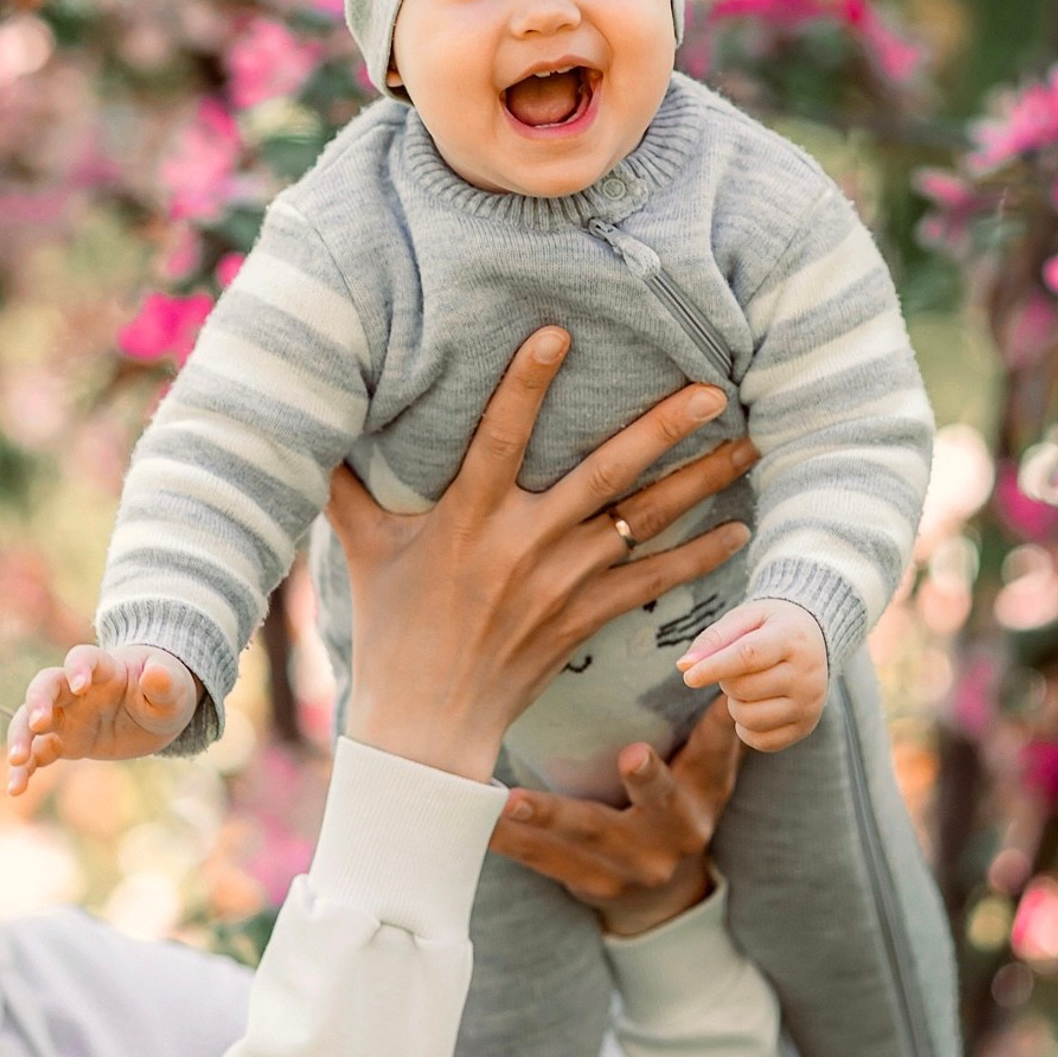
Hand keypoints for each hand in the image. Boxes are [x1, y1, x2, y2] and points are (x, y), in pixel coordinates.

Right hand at [4, 643, 198, 794]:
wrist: (156, 710)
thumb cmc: (166, 689)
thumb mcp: (174, 688)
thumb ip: (164, 682)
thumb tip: (155, 675)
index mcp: (105, 669)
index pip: (82, 658)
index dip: (78, 668)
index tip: (80, 685)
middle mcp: (77, 690)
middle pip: (45, 685)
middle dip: (37, 702)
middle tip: (38, 723)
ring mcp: (68, 716)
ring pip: (31, 720)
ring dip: (21, 737)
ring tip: (18, 762)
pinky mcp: (65, 742)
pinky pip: (39, 752)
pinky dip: (26, 767)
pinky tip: (17, 788)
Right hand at [326, 326, 758, 783]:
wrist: (426, 723)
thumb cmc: (390, 627)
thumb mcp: (361, 548)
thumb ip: (346, 485)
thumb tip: (308, 429)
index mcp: (468, 516)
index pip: (500, 433)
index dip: (527, 382)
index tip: (559, 333)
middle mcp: (524, 543)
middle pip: (605, 473)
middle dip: (662, 427)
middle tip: (713, 386)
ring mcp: (562, 583)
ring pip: (644, 522)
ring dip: (700, 481)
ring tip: (749, 443)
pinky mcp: (586, 618)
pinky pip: (654, 582)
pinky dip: (699, 556)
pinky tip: (739, 529)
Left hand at [491, 698, 743, 936]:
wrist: (660, 896)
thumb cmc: (675, 803)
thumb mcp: (702, 771)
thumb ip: (711, 723)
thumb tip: (722, 662)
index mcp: (703, 794)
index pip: (715, 756)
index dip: (719, 732)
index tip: (720, 700)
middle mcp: (676, 833)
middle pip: (660, 803)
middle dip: (647, 780)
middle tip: (633, 755)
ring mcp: (632, 865)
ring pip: (588, 836)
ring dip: (547, 816)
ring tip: (510, 798)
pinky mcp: (590, 883)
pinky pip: (544, 859)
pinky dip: (510, 840)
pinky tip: (477, 821)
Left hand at [677, 599, 827, 750]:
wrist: (816, 640)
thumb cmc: (770, 626)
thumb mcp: (744, 618)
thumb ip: (714, 639)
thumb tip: (684, 666)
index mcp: (793, 638)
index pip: (748, 657)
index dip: (714, 668)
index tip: (688, 677)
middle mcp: (808, 674)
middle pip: (744, 689)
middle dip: (725, 680)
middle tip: (736, 668)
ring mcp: (810, 704)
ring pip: (749, 718)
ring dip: (735, 704)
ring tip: (747, 686)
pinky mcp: (806, 727)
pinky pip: (761, 742)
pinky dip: (746, 728)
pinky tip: (755, 706)